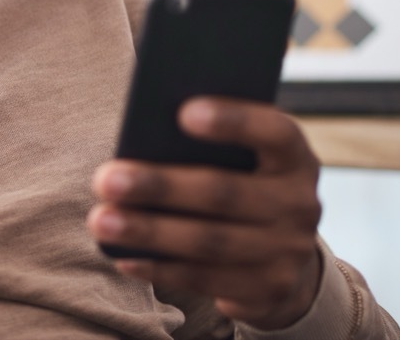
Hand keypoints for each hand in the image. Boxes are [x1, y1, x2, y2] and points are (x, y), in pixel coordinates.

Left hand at [87, 97, 322, 329]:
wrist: (282, 253)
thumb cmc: (240, 181)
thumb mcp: (241, 158)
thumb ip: (205, 144)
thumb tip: (142, 137)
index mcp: (294, 157)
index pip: (275, 132)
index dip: (234, 121)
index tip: (182, 111)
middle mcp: (299, 203)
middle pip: (224, 193)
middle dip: (159, 186)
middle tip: (105, 179)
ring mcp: (287, 251)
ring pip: (209, 242)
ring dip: (148, 232)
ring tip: (100, 220)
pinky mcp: (267, 289)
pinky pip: (204, 279)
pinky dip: (159, 268)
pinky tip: (122, 256)